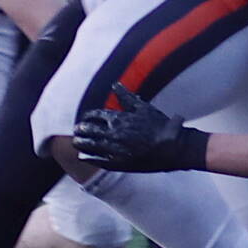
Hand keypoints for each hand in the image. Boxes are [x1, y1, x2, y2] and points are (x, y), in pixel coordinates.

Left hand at [72, 83, 211, 171]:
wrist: (172, 147)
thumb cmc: (159, 126)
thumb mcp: (142, 107)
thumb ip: (126, 96)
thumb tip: (115, 84)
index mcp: (118, 118)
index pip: (94, 116)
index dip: (87, 118)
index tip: (84, 119)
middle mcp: (113, 133)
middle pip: (87, 130)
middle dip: (80, 130)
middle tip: (76, 130)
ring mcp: (115, 149)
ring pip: (89, 146)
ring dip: (80, 143)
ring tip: (76, 142)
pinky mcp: (118, 163)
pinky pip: (97, 160)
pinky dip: (88, 158)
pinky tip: (83, 156)